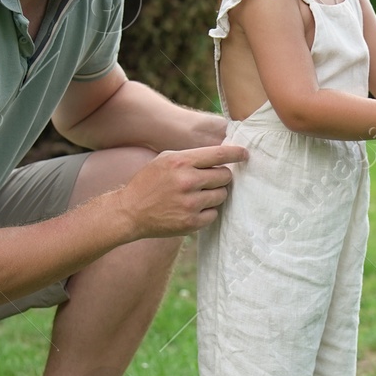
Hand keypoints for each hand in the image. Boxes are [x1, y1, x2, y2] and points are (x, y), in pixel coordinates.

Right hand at [112, 144, 247, 236]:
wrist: (130, 211)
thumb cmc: (149, 182)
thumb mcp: (165, 159)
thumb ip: (192, 156)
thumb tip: (221, 155)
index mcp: (181, 162)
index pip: (219, 155)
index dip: (236, 153)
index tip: (245, 154)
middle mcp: (187, 182)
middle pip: (225, 176)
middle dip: (221, 177)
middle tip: (210, 180)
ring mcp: (190, 204)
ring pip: (221, 195)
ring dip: (214, 194)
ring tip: (198, 195)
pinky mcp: (191, 223)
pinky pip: (214, 214)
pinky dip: (208, 211)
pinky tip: (193, 208)